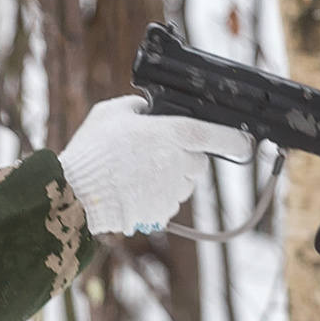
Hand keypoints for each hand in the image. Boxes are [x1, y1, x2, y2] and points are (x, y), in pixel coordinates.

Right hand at [58, 94, 253, 235]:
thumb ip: (138, 108)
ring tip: (134, 171)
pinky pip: (167, 201)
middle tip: (153, 151)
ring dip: (169, 176)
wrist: (75, 193)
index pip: (217, 134)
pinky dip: (155, 195)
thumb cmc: (92, 149)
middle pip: (197, 160)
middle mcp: (180, 163)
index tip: (244, 142)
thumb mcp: (110, 111)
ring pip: (183, 182)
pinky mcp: (162, 212)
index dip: (234, 139)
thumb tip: (148, 110)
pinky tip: (130, 188)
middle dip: (184, 156)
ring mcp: (172, 190)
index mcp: (173, 133)